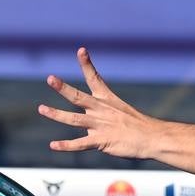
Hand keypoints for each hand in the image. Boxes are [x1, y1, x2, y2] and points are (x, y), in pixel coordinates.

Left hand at [38, 47, 159, 158]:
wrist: (153, 138)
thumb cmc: (139, 126)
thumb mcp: (121, 113)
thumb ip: (102, 117)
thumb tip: (90, 123)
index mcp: (107, 100)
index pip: (95, 78)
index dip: (87, 64)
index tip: (81, 50)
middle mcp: (101, 110)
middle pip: (78, 97)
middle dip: (63, 88)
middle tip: (50, 78)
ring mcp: (100, 125)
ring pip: (74, 119)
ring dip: (56, 114)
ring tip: (42, 109)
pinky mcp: (101, 141)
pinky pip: (80, 144)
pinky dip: (66, 145)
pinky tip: (53, 145)